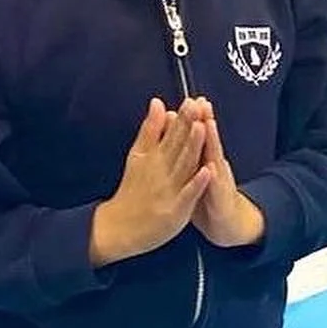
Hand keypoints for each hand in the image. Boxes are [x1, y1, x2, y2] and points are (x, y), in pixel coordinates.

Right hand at [90, 99, 211, 264]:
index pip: (171, 133)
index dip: (182, 117)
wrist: (119, 227)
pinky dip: (196, 183)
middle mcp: (161, 170)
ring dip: (192, 147)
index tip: (192, 100)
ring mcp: (169, 189)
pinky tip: (207, 171)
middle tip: (197, 106)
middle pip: (177, 145)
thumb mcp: (137, 155)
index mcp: (154, 156)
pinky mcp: (175, 209)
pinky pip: (188, 195)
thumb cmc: (133, 189)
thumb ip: (150, 130)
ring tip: (202, 128)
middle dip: (188, 125)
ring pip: (183, 165)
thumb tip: (158, 102)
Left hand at [188, 101, 265, 248]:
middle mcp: (214, 166)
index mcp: (204, 160)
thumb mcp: (197, 172)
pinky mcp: (220, 199)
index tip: (192, 99)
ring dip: (212, 142)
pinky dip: (213, 177)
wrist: (228, 223)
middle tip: (202, 103)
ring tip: (207, 124)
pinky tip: (211, 167)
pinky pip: (216, 188)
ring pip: (215, 159)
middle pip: (209, 141)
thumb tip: (179, 133)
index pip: (198, 136)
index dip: (195, 118)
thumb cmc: (208, 197)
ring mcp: (219, 182)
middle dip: (205, 121)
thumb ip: (189, 152)